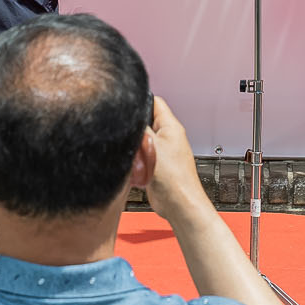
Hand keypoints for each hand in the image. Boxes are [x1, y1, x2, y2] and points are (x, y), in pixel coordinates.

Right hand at [139, 96, 210, 225]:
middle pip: (145, 122)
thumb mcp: (150, 145)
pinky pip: (140, 157)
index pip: (154, 101)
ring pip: (140, 141)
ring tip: (134, 154)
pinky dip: (134, 161)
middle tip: (128, 135)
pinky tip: (134, 167)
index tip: (126, 104)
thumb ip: (138, 127)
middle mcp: (168, 137)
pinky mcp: (156, 167)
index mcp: (171, 126)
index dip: (139, 100)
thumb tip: (127, 115)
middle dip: (133, 127)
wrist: (178, 204)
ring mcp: (162, 152)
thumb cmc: (174, 178)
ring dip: (133, 147)